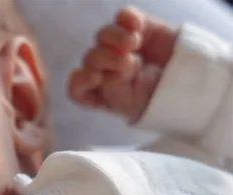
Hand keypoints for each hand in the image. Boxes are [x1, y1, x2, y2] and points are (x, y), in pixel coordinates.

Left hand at [68, 6, 176, 121]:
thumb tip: (110, 68)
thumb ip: (112, 89)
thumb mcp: (131, 104)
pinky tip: (138, 26)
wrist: (191, 82)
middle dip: (105, 59)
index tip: (97, 76)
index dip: (81, 81)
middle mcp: (105, 69)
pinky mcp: (136, 29)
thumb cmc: (157, 99)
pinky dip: (128, 19)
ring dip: (115, 38)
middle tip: (129, 63)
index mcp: (100, 93)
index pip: (76, 87)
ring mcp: (118, 47)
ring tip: (133, 44)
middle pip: (90, 58)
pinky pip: (123, 17)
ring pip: (102, 36)